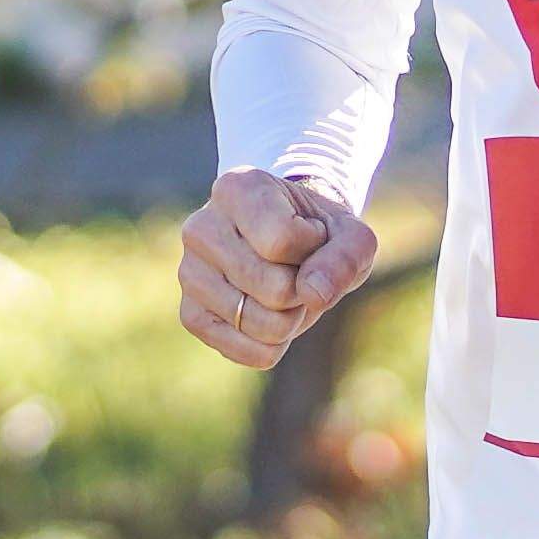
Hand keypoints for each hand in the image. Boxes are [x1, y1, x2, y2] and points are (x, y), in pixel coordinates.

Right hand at [176, 168, 381, 368]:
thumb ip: (346, 257)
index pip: (282, 241)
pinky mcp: (189, 313)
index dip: (313, 248)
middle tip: (298, 270)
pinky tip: (268, 317)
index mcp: (236, 187)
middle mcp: (201, 226)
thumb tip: (312, 294)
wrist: (291, 247)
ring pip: (260, 324)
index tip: (310, 235)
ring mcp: (188, 272)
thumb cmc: (319, 235)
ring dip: (290, 319)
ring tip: (282, 289)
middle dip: (304, 289)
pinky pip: (242, 351)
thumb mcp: (350, 236)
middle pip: (274, 289)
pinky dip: (272, 345)